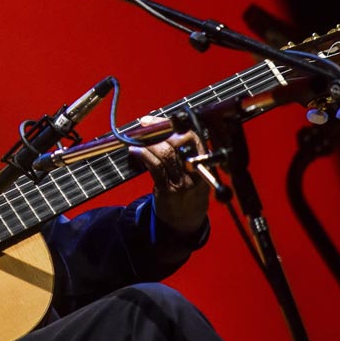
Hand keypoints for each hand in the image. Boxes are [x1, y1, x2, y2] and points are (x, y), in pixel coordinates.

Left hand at [128, 115, 209, 235]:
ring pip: (165, 154)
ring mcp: (184, 181)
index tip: (152, 120)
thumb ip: (181, 149)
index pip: (190, 135)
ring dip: (147, 143)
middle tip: (142, 127)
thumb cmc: (187, 188)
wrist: (186, 220)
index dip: (169, 124)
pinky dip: (144, 156)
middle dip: (156, 132)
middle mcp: (196, 169)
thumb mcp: (194, 168)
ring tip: (135, 140)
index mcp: (204, 159)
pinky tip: (135, 151)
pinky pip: (156, 168)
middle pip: (176, 143)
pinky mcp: (170, 191)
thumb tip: (156, 127)